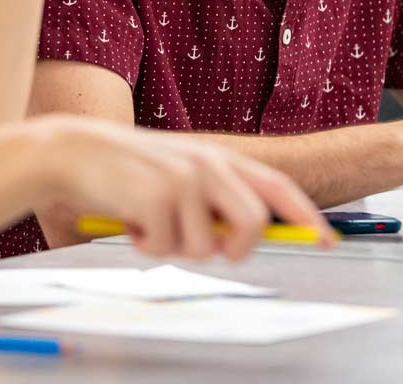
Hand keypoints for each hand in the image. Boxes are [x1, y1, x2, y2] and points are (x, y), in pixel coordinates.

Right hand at [36, 116, 333, 260]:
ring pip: (206, 247)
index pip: (278, 188)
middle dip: (234, 250)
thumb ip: (213, 201)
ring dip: (175, 248)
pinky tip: (132, 221)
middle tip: (204, 247)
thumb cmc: (128, 172)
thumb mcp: (179, 176)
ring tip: (151, 224)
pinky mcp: (158, 195)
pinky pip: (167, 249)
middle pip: (254, 225)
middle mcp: (209, 165)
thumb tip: (241, 243)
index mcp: (219, 159)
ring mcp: (185, 179)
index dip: (306, 216)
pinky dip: (148, 247)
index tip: (327, 240)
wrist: (75, 152)